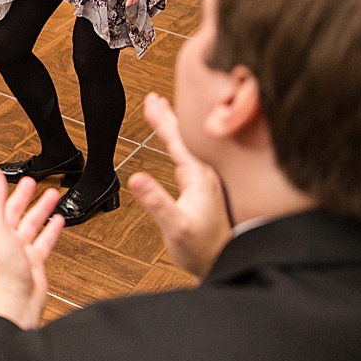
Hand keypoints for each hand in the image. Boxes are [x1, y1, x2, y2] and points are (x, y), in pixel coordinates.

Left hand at [0, 169, 64, 329]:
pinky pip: (44, 241)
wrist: (15, 302)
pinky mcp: (34, 261)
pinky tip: (58, 221)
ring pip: (31, 224)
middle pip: (13, 211)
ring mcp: (19, 250)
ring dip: (40, 209)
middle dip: (21, 195)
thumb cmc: (1, 272)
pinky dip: (51, 230)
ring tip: (51, 194)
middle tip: (31, 181)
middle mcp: (4, 239)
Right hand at [127, 93, 231, 277]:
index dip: (163, 120)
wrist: (225, 262)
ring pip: (189, 143)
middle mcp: (207, 174)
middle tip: (154, 97)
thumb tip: (136, 178)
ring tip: (163, 112)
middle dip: (169, 115)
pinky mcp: (206, 188)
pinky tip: (179, 144)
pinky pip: (191, 154)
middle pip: (186, 136)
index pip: (178, 140)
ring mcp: (208, 180)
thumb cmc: (203, 248)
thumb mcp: (175, 226)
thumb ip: (156, 201)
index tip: (151, 102)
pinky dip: (181, 142)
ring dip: (175, 126)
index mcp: (200, 176)